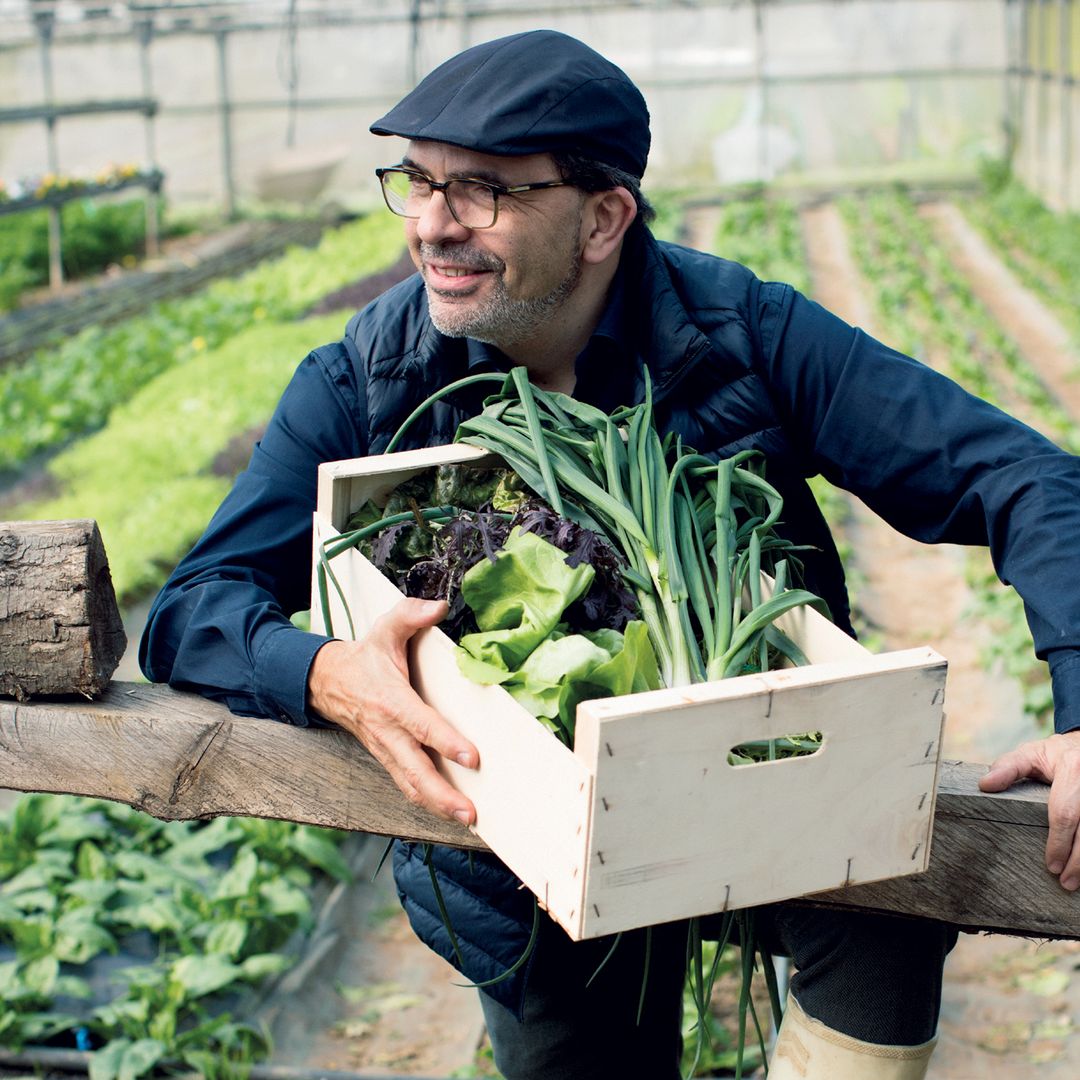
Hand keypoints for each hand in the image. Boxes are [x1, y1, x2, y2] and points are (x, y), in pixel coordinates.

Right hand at [307, 597, 478, 824]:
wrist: (326, 681)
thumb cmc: (364, 657)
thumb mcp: (383, 629)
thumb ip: (410, 615)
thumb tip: (439, 607)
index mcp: (391, 701)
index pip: (421, 725)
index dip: (446, 742)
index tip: (472, 757)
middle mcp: (387, 732)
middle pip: (416, 770)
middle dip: (443, 794)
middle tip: (470, 811)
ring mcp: (385, 749)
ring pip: (410, 785)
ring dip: (438, 805)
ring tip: (467, 820)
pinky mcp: (386, 758)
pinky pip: (406, 785)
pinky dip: (427, 802)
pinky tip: (448, 811)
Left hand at [979, 730, 1079, 889]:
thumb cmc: (1052, 755)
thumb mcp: (1028, 754)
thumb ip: (1007, 768)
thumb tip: (985, 785)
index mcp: (1072, 769)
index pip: (1064, 813)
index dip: (1058, 842)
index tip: (1051, 865)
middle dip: (1077, 859)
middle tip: (1065, 881)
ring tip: (1075, 881)